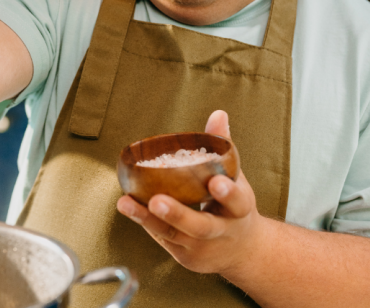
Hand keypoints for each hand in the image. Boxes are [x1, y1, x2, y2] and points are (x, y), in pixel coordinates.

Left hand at [117, 110, 265, 275]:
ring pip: (173, 234)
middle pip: (200, 226)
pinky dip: (144, 221)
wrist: (243, 250)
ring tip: (126, 204)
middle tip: (157, 201)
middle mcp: (221, 232)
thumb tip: (218, 114)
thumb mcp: (235, 177)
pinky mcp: (184, 255)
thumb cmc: (233, 205)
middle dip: (178, 214)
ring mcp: (201, 247)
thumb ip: (222, 146)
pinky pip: (161, 237)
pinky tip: (128, 206)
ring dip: (147, 219)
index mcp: (239, 210)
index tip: (215, 183)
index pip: (237, 201)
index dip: (227, 193)